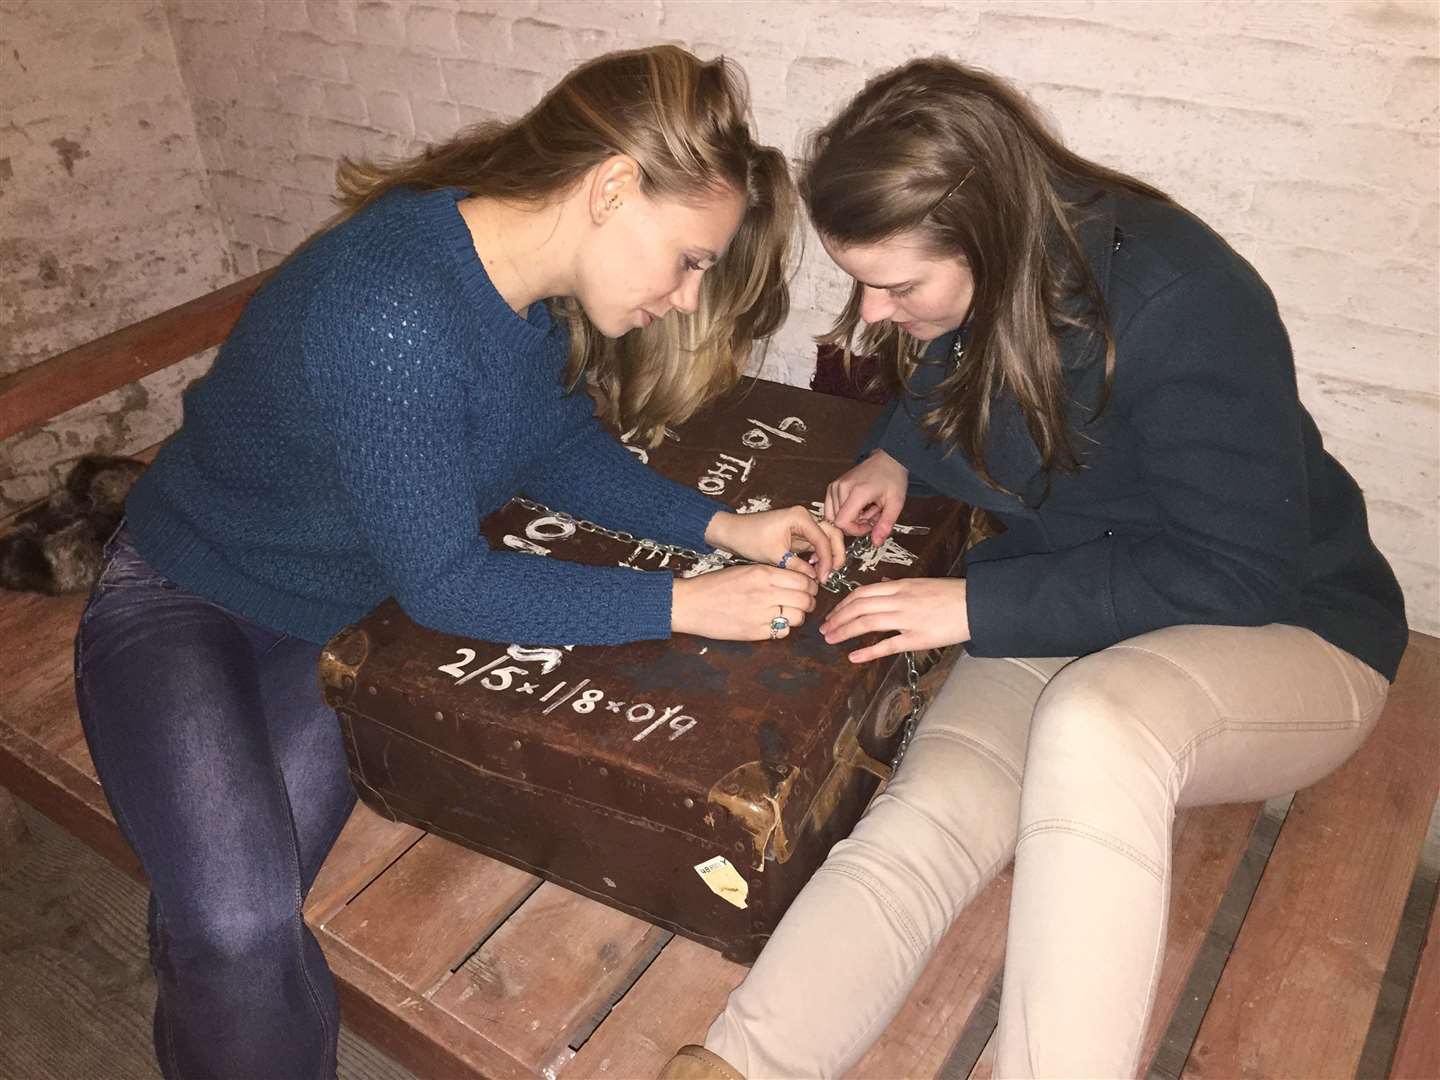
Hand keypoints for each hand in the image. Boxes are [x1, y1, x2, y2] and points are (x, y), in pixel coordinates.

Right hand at [672, 564, 820, 640]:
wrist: (690, 603)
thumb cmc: (714, 585)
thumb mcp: (744, 570)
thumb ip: (770, 575)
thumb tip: (795, 581)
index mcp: (763, 574)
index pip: (802, 580)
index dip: (810, 586)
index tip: (808, 588)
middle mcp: (765, 593)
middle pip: (805, 599)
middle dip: (809, 601)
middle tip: (805, 603)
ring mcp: (760, 614)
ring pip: (798, 617)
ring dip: (797, 615)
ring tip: (789, 613)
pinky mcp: (755, 632)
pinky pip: (783, 631)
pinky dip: (783, 628)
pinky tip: (774, 622)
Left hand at [705, 506, 845, 582]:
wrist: (733, 532)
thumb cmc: (749, 537)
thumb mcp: (774, 555)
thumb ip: (796, 566)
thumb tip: (813, 578)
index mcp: (800, 517)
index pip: (823, 539)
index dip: (827, 560)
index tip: (824, 577)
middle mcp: (804, 517)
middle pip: (832, 534)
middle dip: (835, 554)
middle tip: (831, 574)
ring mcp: (803, 525)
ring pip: (827, 539)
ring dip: (828, 556)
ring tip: (822, 574)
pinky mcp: (799, 534)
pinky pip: (816, 544)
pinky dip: (819, 556)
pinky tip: (814, 569)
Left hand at [820, 577, 969, 662]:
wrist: (976, 605)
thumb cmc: (951, 594)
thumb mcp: (921, 583)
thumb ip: (897, 587)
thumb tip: (878, 586)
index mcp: (900, 586)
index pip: (861, 593)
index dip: (842, 604)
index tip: (832, 613)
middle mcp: (899, 600)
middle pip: (858, 607)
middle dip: (837, 618)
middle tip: (824, 629)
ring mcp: (907, 619)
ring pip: (866, 623)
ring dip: (844, 631)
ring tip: (831, 639)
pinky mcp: (917, 638)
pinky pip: (887, 645)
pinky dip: (867, 652)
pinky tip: (853, 657)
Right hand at [825, 451, 908, 545]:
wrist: (887, 460)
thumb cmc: (892, 477)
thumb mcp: (895, 503)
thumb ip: (885, 524)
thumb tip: (876, 542)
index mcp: (857, 491)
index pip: (842, 522)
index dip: (854, 531)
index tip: (868, 526)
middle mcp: (842, 488)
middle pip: (838, 521)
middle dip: (855, 524)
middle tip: (871, 514)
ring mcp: (835, 486)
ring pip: (835, 517)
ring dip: (851, 518)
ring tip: (866, 508)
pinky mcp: (833, 487)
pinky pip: (832, 509)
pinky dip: (845, 512)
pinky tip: (858, 506)